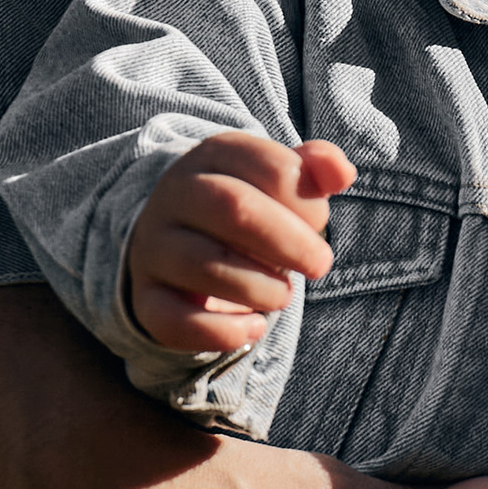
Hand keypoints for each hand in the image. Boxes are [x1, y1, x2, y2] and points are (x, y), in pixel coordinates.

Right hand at [127, 132, 354, 354]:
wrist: (174, 246)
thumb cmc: (244, 212)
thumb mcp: (277, 182)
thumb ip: (315, 170)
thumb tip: (341, 172)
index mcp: (214, 156)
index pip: (270, 167)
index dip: (307, 202)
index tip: (317, 225)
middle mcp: (176, 194)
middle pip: (235, 208)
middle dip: (291, 243)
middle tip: (319, 265)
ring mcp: (154, 247)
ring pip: (205, 266)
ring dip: (262, 289)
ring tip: (282, 295)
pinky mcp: (146, 298)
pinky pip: (175, 320)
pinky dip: (224, 332)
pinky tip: (254, 327)